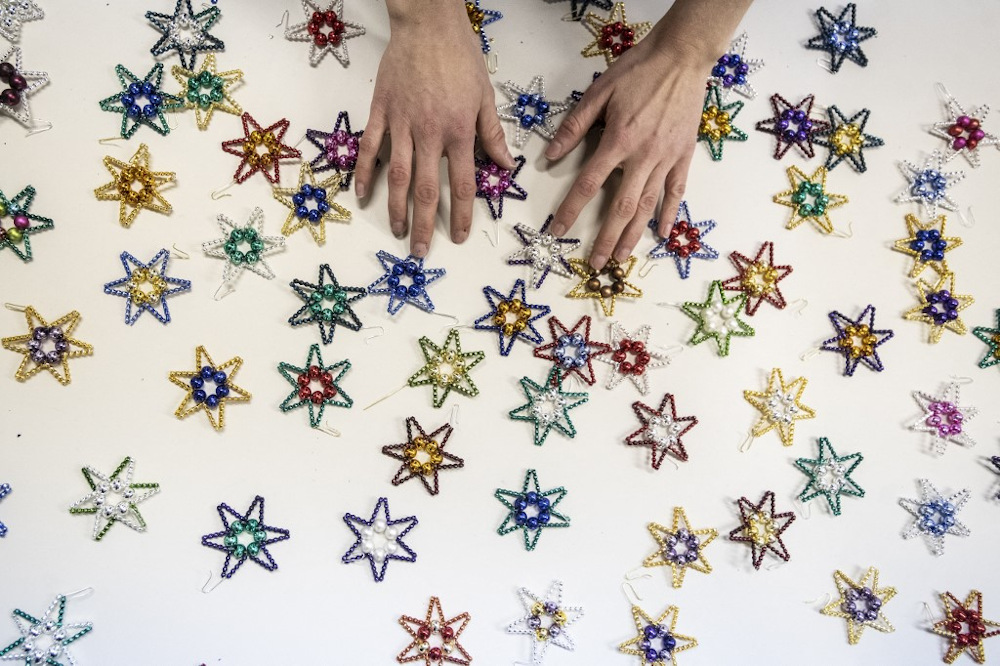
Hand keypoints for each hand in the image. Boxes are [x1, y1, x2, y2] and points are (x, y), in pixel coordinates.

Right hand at [354, 1, 513, 256]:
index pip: (462, 184)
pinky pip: (369, 147)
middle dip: (424, 223)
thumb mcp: (485, 95)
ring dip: (396, 207)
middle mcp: (429, 133)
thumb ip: (492, 134)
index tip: (459, 237)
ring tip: (396, 231)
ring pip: (397, 175)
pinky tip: (361, 195)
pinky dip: (363, 172)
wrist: (427, 23)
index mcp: (459, 131)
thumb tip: (506, 166)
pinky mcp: (380, 110)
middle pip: (426, 188)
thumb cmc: (461, 56)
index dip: (462, 214)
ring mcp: (401, 123)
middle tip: (420, 251)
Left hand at [545, 22, 717, 269]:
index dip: (571, 209)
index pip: (589, 184)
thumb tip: (550, 154)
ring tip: (622, 258)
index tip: (558, 230)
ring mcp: (667, 158)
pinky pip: (677, 191)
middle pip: (621, 207)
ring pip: (649, 205)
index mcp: (619, 141)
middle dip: (606, 238)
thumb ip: (575, 126)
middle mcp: (644, 156)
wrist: (683, 57)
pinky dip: (669, 214)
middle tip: (595, 263)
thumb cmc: (639, 69)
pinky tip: (662, 233)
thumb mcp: (599, 92)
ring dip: (634, 235)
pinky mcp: (684, 155)